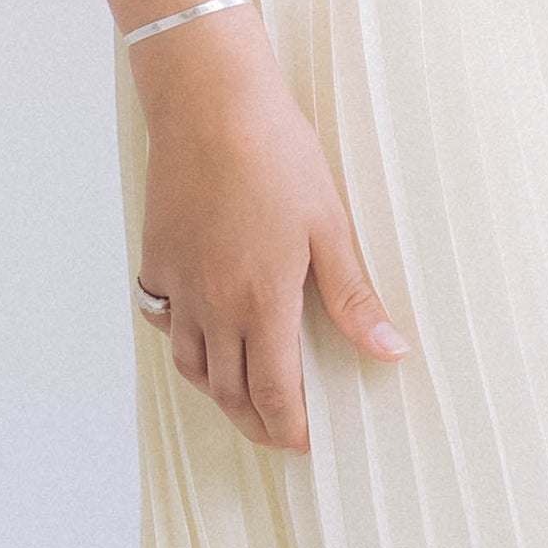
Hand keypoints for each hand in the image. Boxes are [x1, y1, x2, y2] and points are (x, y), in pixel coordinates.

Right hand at [132, 22, 408, 449]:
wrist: (210, 103)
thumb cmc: (277, 155)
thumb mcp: (329, 227)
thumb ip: (353, 297)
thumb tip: (390, 351)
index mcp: (262, 302)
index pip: (274, 392)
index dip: (288, 427)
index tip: (302, 444)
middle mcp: (213, 304)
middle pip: (228, 388)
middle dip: (254, 421)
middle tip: (276, 434)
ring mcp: (179, 282)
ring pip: (190, 362)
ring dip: (215, 390)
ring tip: (238, 398)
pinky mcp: (157, 256)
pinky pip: (163, 317)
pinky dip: (181, 340)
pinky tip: (197, 334)